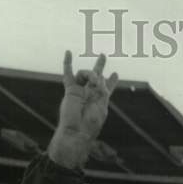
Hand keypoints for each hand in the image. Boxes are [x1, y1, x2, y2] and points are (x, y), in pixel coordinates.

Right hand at [48, 51, 118, 167]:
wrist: (76, 131)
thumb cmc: (91, 123)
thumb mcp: (102, 105)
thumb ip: (103, 89)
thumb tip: (99, 76)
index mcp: (100, 100)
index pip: (106, 88)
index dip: (111, 81)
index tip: (115, 74)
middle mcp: (89, 94)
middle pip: (96, 76)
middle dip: (100, 66)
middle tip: (103, 55)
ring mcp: (79, 91)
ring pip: (86, 74)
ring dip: (91, 74)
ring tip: (95, 80)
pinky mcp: (70, 90)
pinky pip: (68, 73)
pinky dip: (68, 62)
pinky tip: (68, 52)